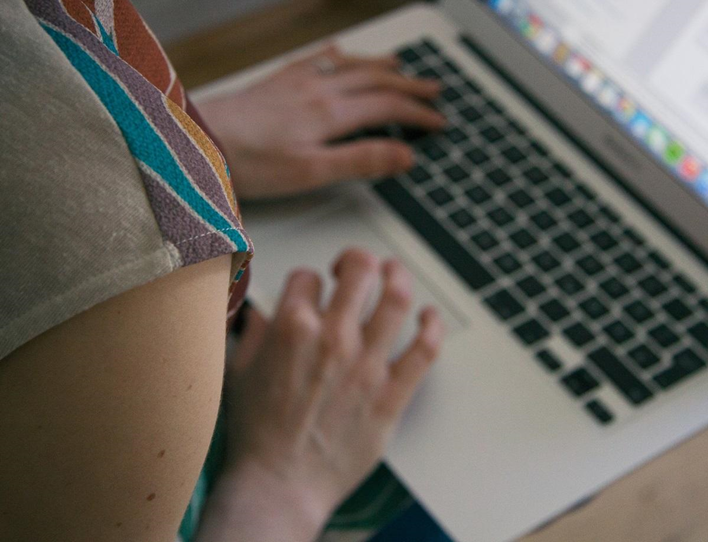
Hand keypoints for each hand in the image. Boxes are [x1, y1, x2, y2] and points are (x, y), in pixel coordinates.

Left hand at [197, 45, 445, 199]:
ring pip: (351, 65)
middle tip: (434, 88)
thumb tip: (404, 154)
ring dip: (381, 65)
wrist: (200, 138)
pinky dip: (337, 54)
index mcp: (332, 114)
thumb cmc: (250, 162)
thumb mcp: (312, 172)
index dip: (419, 114)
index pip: (389, 107)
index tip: (439, 121)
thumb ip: (361, 161)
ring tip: (401, 65)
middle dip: (410, 84)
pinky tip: (339, 51)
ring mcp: (297, 81)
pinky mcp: (277, 81)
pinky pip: (316, 58)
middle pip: (376, 80)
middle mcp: (319, 90)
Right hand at [217, 250, 443, 537]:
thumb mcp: (236, 372)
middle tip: (354, 269)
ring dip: (398, 276)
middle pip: (361, 269)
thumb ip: (253, 332)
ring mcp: (366, 366)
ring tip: (393, 275)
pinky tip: (428, 317)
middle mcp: (333, 339)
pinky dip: (433, 325)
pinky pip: (425, 349)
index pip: (308, 276)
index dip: (309, 281)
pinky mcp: (391, 394)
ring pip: (397, 297)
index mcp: (292, 329)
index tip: (311, 292)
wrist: (278, 485)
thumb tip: (262, 310)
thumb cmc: (257, 436)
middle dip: (356, 259)